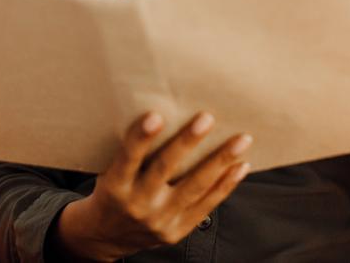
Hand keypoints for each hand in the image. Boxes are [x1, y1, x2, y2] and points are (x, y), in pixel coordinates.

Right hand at [48, 111, 251, 261]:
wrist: (108, 235)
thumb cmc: (112, 191)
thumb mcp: (108, 171)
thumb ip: (130, 151)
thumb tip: (162, 113)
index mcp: (115, 186)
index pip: (128, 158)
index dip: (141, 138)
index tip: (155, 116)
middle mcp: (138, 204)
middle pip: (165, 170)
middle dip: (187, 143)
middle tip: (206, 118)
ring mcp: (160, 220)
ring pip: (195, 187)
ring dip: (220, 161)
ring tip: (241, 141)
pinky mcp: (177, 231)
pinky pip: (206, 206)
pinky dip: (225, 185)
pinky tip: (239, 166)